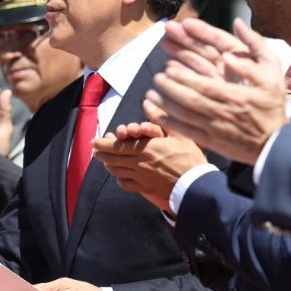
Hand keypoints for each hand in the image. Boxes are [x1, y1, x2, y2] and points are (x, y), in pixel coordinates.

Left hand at [93, 122, 207, 212]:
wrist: (196, 184)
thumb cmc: (190, 156)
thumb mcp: (178, 133)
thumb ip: (158, 118)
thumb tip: (147, 102)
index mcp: (145, 148)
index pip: (116, 146)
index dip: (102, 143)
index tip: (95, 141)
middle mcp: (138, 163)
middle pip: (112, 159)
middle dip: (101, 153)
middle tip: (95, 150)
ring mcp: (140, 177)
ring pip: (116, 171)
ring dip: (108, 164)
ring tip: (104, 160)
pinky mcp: (145, 188)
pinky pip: (125, 184)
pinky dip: (119, 178)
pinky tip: (119, 175)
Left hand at [148, 18, 287, 164]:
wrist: (277, 143)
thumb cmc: (273, 104)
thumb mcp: (272, 70)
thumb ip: (255, 46)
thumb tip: (237, 25)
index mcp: (236, 94)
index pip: (205, 84)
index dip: (184, 77)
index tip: (169, 68)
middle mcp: (224, 112)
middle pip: (191, 99)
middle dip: (171, 88)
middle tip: (157, 77)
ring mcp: (216, 128)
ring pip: (186, 116)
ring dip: (166, 104)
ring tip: (151, 93)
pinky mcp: (212, 142)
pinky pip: (188, 133)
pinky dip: (171, 124)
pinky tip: (158, 114)